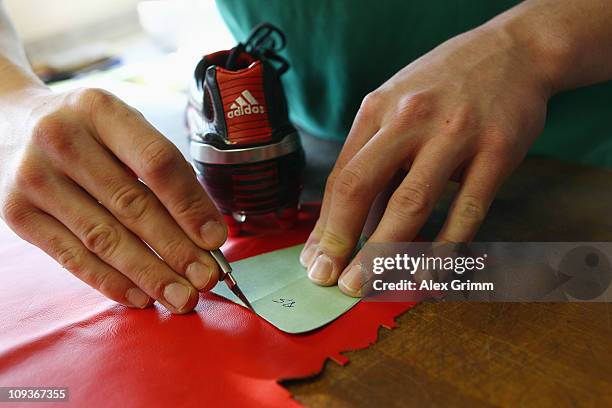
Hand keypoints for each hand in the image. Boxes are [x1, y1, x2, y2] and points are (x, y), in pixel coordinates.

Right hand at [0, 87, 226, 312]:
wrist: (13, 124)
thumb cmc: (88, 132)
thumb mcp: (124, 127)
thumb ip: (163, 169)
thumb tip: (205, 233)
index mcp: (99, 109)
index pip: (157, 163)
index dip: (190, 205)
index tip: (215, 238)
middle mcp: (60, 138)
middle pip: (132, 205)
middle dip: (176, 249)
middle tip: (205, 278)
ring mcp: (33, 177)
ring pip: (104, 238)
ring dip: (149, 273)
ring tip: (181, 296)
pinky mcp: (16, 213)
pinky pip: (71, 257)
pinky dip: (110, 281)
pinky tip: (140, 295)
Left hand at [300, 25, 551, 295]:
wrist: (514, 50)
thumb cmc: (444, 84)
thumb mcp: (396, 103)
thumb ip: (374, 158)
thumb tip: (350, 221)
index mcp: (377, 110)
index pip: (342, 177)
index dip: (325, 225)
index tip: (315, 260)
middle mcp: (410, 118)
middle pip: (363, 187)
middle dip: (342, 242)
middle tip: (331, 281)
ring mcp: (455, 133)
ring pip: (412, 203)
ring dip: (385, 253)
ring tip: (368, 286)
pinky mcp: (497, 149)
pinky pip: (467, 209)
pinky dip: (445, 247)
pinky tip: (428, 271)